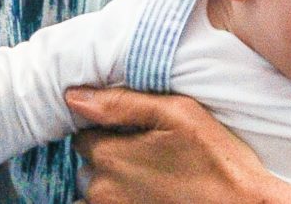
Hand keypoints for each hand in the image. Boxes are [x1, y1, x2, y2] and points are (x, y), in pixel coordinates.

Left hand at [65, 87, 290, 203]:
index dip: (105, 127)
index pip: (83, 134)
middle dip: (108, 154)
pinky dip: (120, 198)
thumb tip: (73, 96)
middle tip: (146, 150)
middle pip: (88, 164)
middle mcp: (103, 190)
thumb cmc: (217, 160)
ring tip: (152, 173)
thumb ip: (122, 103)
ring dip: (113, 181)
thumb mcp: (177, 114)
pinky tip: (149, 191)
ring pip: (96, 189)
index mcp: (110, 156)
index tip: (131, 128)